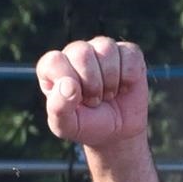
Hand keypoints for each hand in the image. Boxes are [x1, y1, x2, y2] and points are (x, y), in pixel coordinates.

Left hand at [37, 37, 150, 153]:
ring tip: (108, 93)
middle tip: (95, 100)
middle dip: (93, 84)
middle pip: (82, 53)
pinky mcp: (126, 52)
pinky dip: (129, 77)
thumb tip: (68, 84)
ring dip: (111, 80)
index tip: (78, 101)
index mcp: (53, 66)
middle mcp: (75, 53)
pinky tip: (124, 86)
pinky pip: (129, 55)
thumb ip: (58, 108)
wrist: (118, 132)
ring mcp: (101, 49)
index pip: (54, 61)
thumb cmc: (87, 126)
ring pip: (106, 49)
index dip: (70, 83)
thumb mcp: (67, 126)